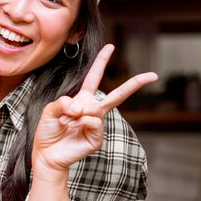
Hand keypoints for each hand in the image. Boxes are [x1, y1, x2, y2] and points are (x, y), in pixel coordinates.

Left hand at [31, 44, 157, 172]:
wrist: (46, 153)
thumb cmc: (48, 130)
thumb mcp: (49, 110)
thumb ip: (63, 103)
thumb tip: (82, 108)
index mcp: (82, 100)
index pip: (94, 77)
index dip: (101, 62)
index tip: (111, 46)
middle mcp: (93, 110)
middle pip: (118, 95)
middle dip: (135, 84)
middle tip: (153, 75)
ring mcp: (97, 125)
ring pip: (97, 109)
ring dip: (77, 113)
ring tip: (65, 121)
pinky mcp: (97, 138)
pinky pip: (93, 122)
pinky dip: (81, 122)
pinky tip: (72, 127)